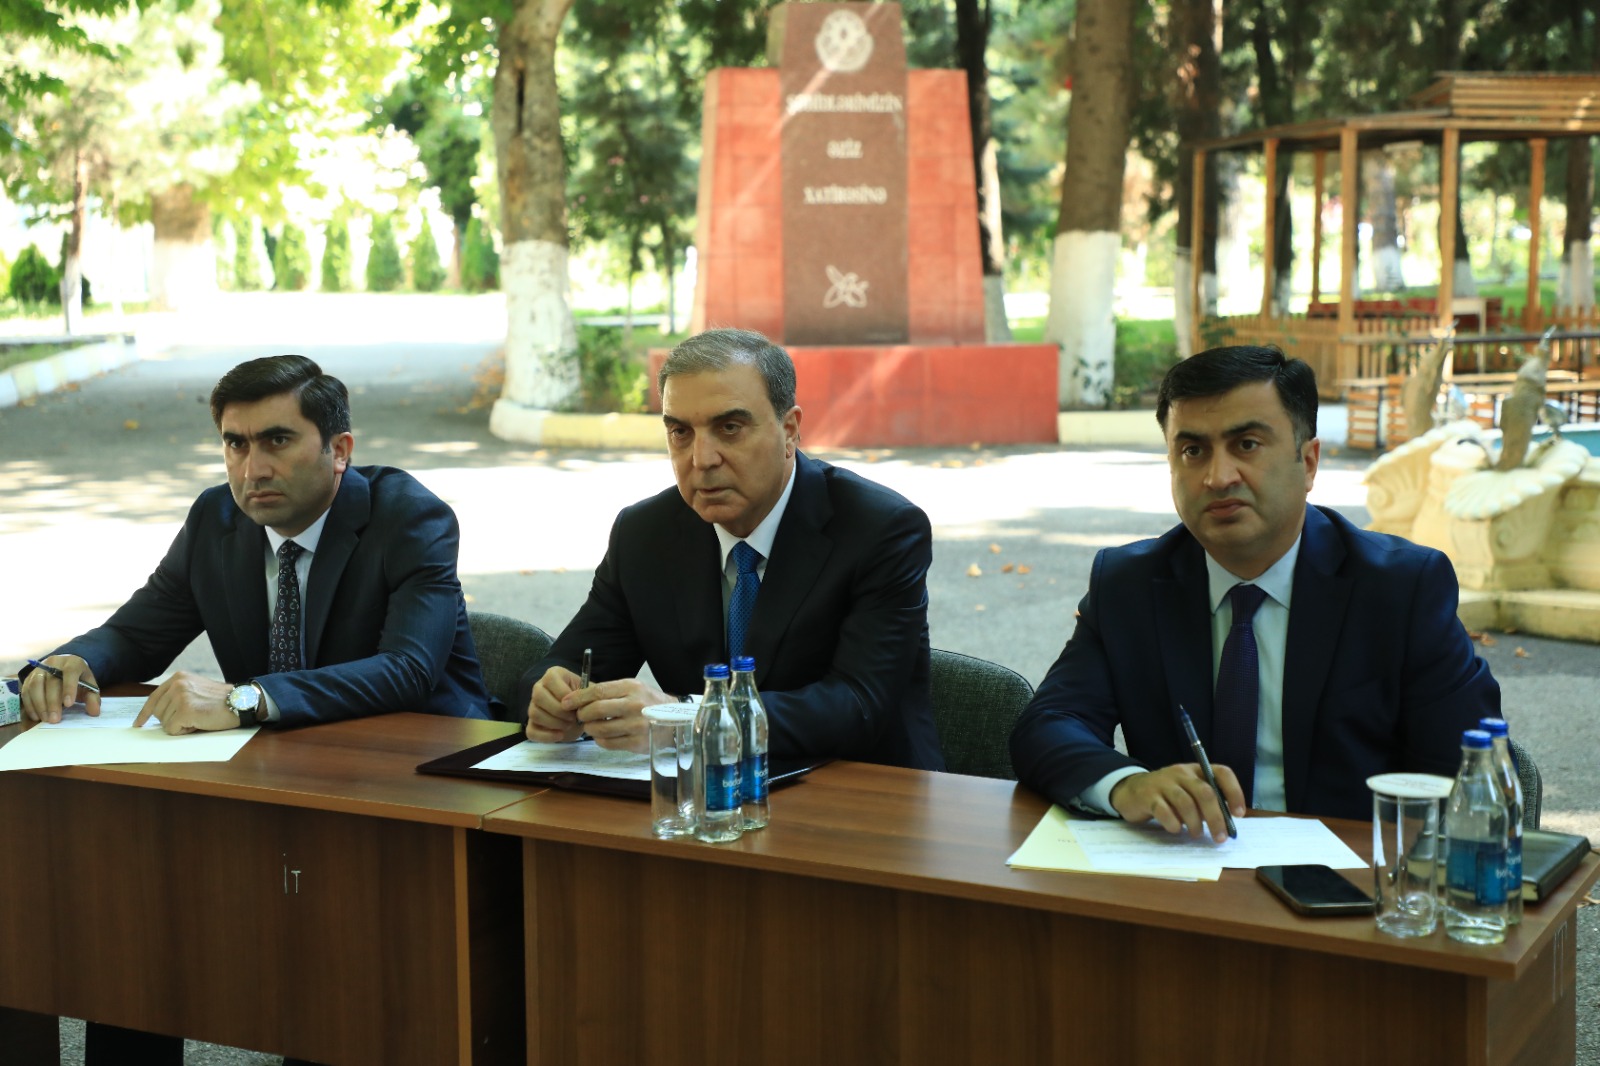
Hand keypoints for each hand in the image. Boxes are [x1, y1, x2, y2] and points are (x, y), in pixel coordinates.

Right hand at [20, 655, 99, 722]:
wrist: (65, 669)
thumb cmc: (78, 680)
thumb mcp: (89, 686)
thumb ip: (92, 698)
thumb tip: (94, 712)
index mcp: (72, 662)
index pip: (70, 672)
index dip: (69, 688)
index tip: (69, 705)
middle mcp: (54, 663)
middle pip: (51, 681)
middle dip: (52, 702)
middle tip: (54, 719)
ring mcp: (39, 670)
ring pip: (35, 685)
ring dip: (39, 704)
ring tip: (45, 719)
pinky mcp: (28, 678)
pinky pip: (26, 691)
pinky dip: (29, 705)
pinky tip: (36, 716)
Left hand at [133, 673, 239, 734]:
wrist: (240, 702)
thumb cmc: (221, 700)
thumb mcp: (196, 689)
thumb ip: (178, 695)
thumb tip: (158, 713)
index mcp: (178, 677)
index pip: (154, 697)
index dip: (145, 713)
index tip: (139, 723)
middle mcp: (177, 684)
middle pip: (157, 713)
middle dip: (171, 720)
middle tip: (192, 717)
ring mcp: (180, 697)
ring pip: (165, 723)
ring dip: (180, 725)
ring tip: (199, 717)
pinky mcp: (185, 710)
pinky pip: (173, 729)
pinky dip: (184, 731)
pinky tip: (198, 723)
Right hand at [526, 666, 584, 742]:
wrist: (582, 716)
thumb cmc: (584, 700)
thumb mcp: (588, 692)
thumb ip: (585, 694)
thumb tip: (576, 703)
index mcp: (553, 675)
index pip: (550, 680)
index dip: (563, 694)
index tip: (576, 705)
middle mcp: (539, 688)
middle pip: (538, 696)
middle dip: (558, 710)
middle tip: (573, 718)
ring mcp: (533, 706)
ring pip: (534, 713)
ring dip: (554, 723)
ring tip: (569, 725)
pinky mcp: (531, 724)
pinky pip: (531, 731)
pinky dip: (546, 736)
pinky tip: (560, 735)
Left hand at [567, 678, 671, 753]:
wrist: (675, 721)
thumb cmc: (649, 703)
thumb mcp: (634, 689)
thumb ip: (610, 692)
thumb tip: (579, 698)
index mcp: (632, 688)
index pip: (598, 691)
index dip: (578, 697)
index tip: (566, 702)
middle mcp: (635, 705)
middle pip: (596, 710)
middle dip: (582, 714)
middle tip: (580, 716)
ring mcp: (636, 726)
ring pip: (600, 728)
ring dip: (590, 728)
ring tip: (591, 726)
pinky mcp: (637, 743)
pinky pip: (608, 743)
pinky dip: (600, 740)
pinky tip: (603, 735)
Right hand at [1109, 763, 1245, 843]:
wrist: (1130, 791)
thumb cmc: (1166, 795)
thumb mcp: (1188, 793)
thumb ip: (1204, 804)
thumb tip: (1225, 824)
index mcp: (1196, 770)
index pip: (1222, 773)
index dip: (1234, 792)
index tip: (1238, 814)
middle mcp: (1181, 772)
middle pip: (1205, 792)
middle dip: (1216, 817)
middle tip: (1220, 837)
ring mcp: (1163, 782)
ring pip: (1186, 803)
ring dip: (1195, 824)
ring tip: (1196, 835)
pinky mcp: (1147, 796)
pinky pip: (1164, 811)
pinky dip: (1174, 824)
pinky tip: (1175, 830)